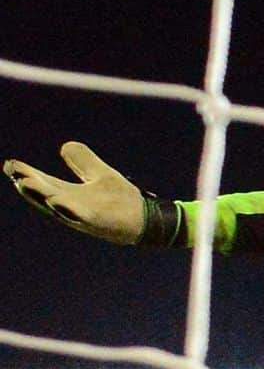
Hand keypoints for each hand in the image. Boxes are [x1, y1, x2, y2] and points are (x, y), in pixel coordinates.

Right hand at [4, 142, 143, 243]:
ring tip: (25, 183)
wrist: (146, 219)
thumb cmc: (122, 200)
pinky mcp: (98, 222)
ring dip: (41, 195)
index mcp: (70, 195)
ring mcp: (85, 216)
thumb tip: (64, 146)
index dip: (28, 174)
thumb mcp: (99, 174)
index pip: (44, 183)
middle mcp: (73, 207)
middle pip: (46, 194)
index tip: (11, 165)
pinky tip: (55, 199)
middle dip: (30, 184)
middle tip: (14, 173)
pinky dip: (67, 208)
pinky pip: (79, 216)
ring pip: (58, 206)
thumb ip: (82, 160)